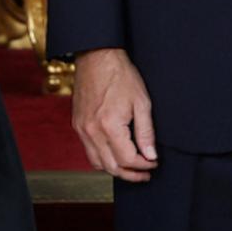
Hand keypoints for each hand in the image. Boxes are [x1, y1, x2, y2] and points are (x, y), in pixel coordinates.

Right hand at [72, 48, 158, 182]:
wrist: (96, 56)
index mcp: (109, 126)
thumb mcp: (141, 102)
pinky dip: (102, 158)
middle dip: (131, 174)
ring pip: (97, 163)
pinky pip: (89, 151)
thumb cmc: (120, 75)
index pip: (128, 159)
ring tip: (131, 167)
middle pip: (111, 167)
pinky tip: (115, 153)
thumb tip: (150, 156)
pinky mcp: (77, 124)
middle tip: (145, 173)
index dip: (144, 165)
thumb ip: (146, 132)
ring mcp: (82, 129)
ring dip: (115, 169)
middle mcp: (91, 131)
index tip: (154, 162)